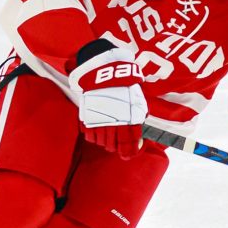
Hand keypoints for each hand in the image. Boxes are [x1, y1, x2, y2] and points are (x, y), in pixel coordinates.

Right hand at [68, 40, 146, 158]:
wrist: (105, 74)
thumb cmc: (125, 87)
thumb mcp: (138, 102)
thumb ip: (139, 119)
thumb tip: (140, 135)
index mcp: (130, 121)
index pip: (129, 146)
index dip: (129, 153)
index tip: (129, 154)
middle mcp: (114, 124)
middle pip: (113, 147)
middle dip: (116, 147)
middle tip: (117, 143)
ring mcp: (100, 122)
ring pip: (101, 143)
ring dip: (105, 142)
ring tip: (107, 135)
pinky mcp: (87, 119)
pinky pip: (90, 136)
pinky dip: (94, 136)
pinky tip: (98, 130)